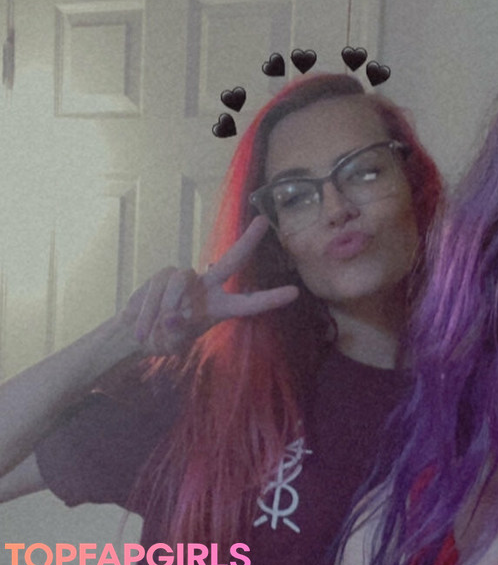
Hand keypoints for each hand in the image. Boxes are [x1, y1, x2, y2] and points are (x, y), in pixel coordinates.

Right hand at [119, 216, 299, 355]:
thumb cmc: (164, 339)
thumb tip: (172, 318)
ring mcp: (187, 279)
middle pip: (231, 261)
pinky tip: (144, 325)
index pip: (249, 303)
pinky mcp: (165, 274)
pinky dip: (150, 306)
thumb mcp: (172, 342)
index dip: (270, 299)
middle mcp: (209, 289)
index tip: (294, 292)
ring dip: (165, 305)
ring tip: (157, 328)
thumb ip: (176, 332)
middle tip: (263, 222)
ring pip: (180, 281)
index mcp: (220, 308)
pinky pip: (160, 284)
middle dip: (247, 241)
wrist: (137, 334)